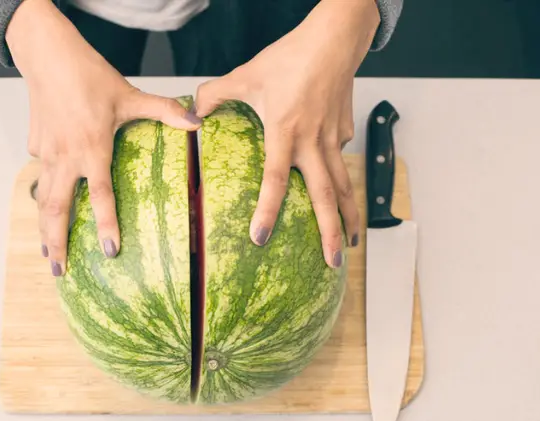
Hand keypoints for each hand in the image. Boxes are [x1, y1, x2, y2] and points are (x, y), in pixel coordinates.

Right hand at [6, 0, 201, 275]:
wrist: (48, 55)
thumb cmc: (90, 76)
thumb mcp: (130, 95)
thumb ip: (164, 111)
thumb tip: (197, 122)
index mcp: (93, 148)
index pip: (101, 194)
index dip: (106, 224)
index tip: (109, 252)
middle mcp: (66, 157)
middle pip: (57, 208)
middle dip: (56, 242)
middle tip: (59, 271)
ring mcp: (47, 153)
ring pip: (43, 198)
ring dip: (44, 228)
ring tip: (47, 254)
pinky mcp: (36, 145)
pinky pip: (40, 175)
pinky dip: (42, 194)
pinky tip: (47, 205)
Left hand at [193, 0, 380, 267]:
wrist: (335, 38)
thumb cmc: (290, 56)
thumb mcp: (245, 74)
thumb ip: (214, 95)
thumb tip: (190, 113)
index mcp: (285, 131)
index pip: (274, 179)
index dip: (266, 210)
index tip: (260, 238)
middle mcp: (313, 142)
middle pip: (324, 195)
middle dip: (329, 232)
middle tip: (331, 262)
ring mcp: (333, 138)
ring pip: (343, 185)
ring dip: (347, 216)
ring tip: (350, 244)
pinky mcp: (345, 130)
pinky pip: (340, 159)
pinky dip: (341, 178)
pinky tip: (337, 189)